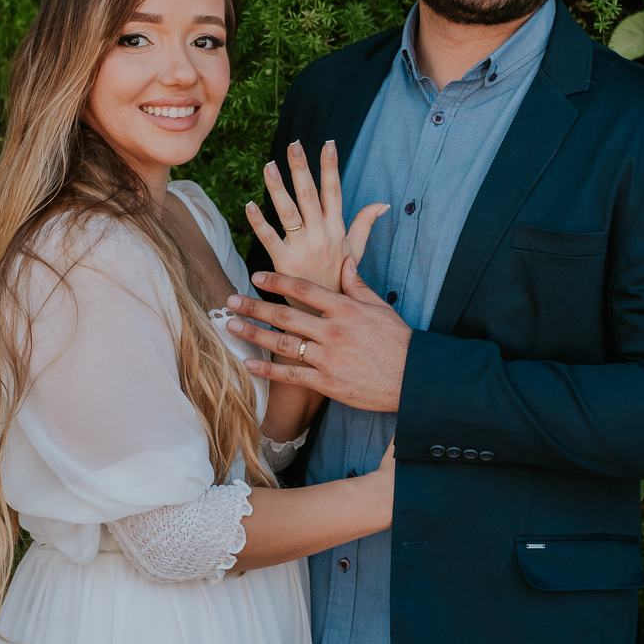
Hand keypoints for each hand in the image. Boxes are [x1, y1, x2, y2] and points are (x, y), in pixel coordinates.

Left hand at [226, 259, 410, 413]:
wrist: (412, 378)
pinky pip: (291, 376)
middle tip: (230, 300)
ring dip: (254, 334)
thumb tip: (344, 261)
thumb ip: (357, 285)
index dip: (278, 281)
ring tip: (232, 327)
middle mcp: (333, 331)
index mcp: (345, 308)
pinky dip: (268, 370)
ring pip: (283, 344)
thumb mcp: (380, 307)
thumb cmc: (398, 342)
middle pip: (285, 315)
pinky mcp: (327, 383)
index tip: (256, 275)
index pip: (304, 289)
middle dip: (254, 306)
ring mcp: (328, 358)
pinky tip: (249, 364)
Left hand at [245, 140, 388, 294]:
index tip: (328, 144)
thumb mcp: (355, 251)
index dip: (331, 167)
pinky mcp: (284, 263)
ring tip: (269, 165)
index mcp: (336, 229)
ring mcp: (302, 248)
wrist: (328, 318)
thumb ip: (364, 224)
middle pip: (309, 194)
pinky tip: (250, 205)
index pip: (334, 191)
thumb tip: (382, 203)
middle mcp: (321, 234)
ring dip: (278, 188)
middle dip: (302, 168)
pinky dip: (259, 221)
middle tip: (293, 145)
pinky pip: (269, 238)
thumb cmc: (340, 282)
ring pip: (289, 211)